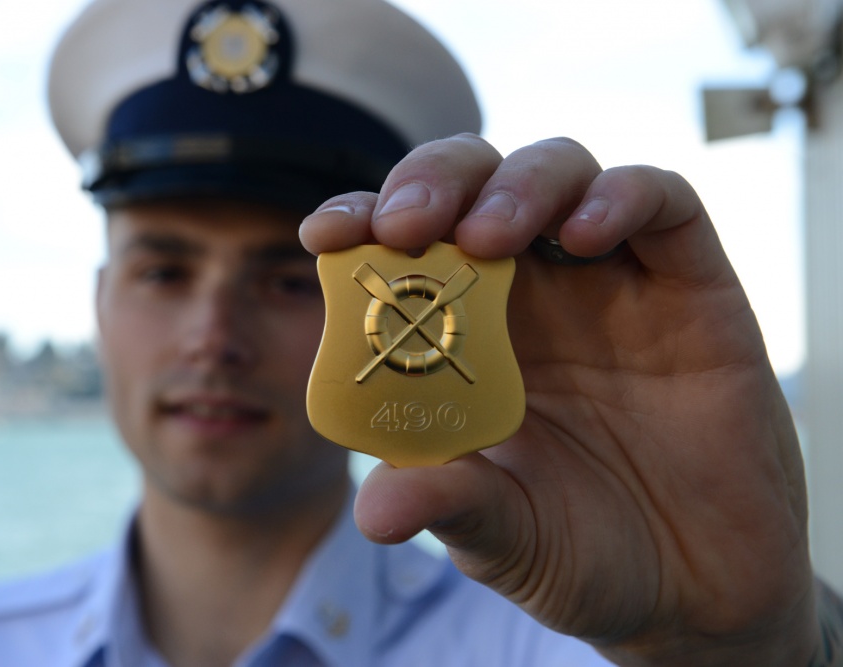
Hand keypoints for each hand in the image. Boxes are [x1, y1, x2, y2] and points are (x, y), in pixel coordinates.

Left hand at [300, 135, 818, 665]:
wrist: (698, 589)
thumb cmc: (584, 552)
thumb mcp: (501, 535)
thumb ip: (447, 503)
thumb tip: (375, 512)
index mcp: (465, 336)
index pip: (405, 246)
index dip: (362, 222)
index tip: (323, 236)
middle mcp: (531, 293)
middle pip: (473, 183)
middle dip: (432, 183)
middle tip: (405, 224)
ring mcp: (610, 280)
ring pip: (559, 170)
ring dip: (515, 185)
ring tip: (487, 238)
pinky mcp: (691, 284)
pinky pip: (661, 201)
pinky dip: (621, 197)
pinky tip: (585, 236)